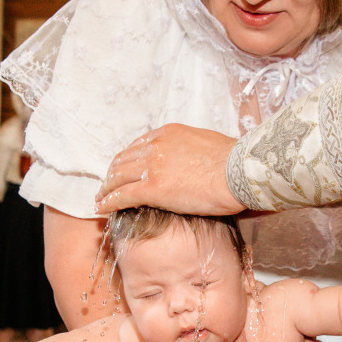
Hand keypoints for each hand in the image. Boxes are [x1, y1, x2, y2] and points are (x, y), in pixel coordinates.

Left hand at [95, 124, 243, 215]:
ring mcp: (152, 167)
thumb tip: (196, 162)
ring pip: (117, 177)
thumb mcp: (207, 145)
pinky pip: (121, 195)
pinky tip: (102, 208)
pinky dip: (108, 201)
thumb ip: (192, 151)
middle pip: (123, 160)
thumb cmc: (235, 161)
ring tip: (100, 198)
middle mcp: (156, 146)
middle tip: (107, 185)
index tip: (124, 169)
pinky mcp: (152, 188)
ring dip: (106, 188)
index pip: (138, 145)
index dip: (127, 159)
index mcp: (169, 133)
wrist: (240, 170)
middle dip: (113, 173)